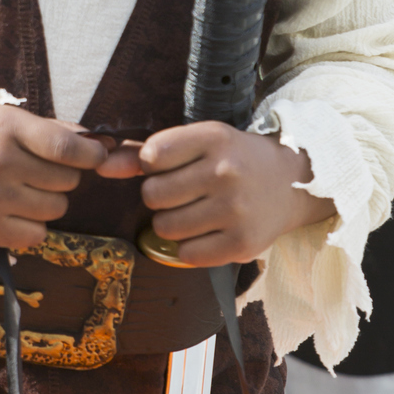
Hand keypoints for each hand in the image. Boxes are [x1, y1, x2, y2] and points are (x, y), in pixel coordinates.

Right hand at [0, 104, 107, 252]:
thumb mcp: (5, 117)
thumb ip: (53, 130)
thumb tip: (101, 143)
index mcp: (5, 129)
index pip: (67, 149)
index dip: (91, 154)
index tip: (96, 155)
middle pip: (66, 181)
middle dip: (60, 175)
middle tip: (37, 169)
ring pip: (55, 209)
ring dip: (47, 200)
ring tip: (23, 188)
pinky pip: (35, 235)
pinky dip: (31, 225)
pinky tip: (13, 209)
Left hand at [139, 122, 335, 264]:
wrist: (292, 183)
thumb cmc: (233, 159)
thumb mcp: (197, 142)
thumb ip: (144, 152)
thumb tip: (101, 165)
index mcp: (214, 138)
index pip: (152, 156)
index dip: (152, 165)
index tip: (170, 166)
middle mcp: (226, 172)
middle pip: (153, 195)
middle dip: (158, 196)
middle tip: (181, 193)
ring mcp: (236, 210)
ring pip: (165, 227)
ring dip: (170, 223)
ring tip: (191, 212)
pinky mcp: (243, 244)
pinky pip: (186, 255)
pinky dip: (187, 248)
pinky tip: (204, 233)